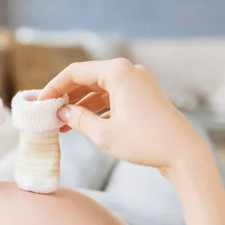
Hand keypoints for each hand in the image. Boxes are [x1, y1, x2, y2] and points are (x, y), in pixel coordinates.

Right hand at [39, 59, 206, 172]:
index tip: (40, 102)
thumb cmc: (146, 142)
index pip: (75, 72)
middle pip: (87, 78)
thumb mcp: (104, 134)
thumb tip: (62, 112)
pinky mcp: (142, 95)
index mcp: (118, 72)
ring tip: (62, 124)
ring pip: (99, 89)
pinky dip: (96, 108)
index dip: (54, 87)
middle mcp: (128, 71)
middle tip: (48, 113)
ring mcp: (137, 82)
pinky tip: (83, 124)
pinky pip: (112, 97)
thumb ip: (78, 120)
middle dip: (66, 96)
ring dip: (80, 104)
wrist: (184, 154)